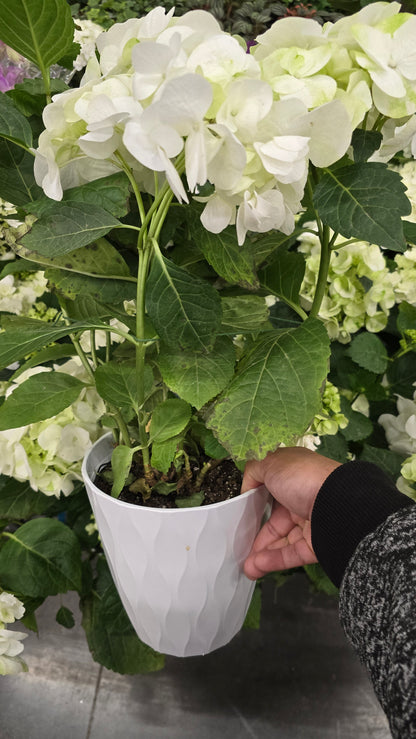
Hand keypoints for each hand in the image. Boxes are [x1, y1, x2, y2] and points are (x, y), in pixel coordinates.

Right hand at [242, 447, 340, 579]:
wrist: (337, 504)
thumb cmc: (305, 478)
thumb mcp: (271, 463)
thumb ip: (253, 470)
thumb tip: (247, 484)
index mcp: (295, 476)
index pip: (272, 489)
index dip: (256, 500)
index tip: (241, 512)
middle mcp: (303, 497)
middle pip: (276, 519)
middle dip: (256, 533)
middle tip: (240, 543)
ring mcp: (311, 522)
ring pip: (282, 540)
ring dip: (261, 552)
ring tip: (245, 565)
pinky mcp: (316, 544)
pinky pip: (291, 554)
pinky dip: (272, 561)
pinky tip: (255, 565)